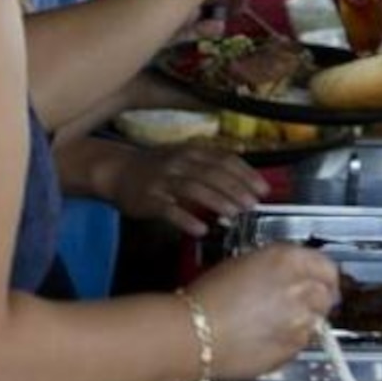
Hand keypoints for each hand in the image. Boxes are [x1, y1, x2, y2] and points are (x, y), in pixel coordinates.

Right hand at [105, 144, 270, 237]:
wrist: (118, 171)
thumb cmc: (159, 167)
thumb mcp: (186, 158)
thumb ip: (212, 166)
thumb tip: (245, 181)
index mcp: (193, 151)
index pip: (225, 159)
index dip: (246, 174)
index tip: (263, 189)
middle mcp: (180, 162)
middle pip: (213, 174)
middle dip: (236, 189)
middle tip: (252, 204)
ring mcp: (163, 180)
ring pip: (194, 189)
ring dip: (217, 201)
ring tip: (234, 214)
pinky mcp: (149, 199)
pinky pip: (169, 210)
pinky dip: (186, 219)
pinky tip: (201, 229)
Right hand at [190, 243, 339, 379]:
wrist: (193, 333)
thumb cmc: (208, 295)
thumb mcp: (245, 263)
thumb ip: (278, 267)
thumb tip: (289, 276)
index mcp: (289, 260)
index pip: (328, 266)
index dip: (324, 276)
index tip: (320, 282)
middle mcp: (302, 288)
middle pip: (327, 295)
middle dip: (316, 300)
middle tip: (295, 305)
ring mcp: (301, 321)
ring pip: (316, 322)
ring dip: (302, 322)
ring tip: (272, 324)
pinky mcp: (293, 348)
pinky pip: (300, 344)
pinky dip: (289, 342)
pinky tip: (264, 340)